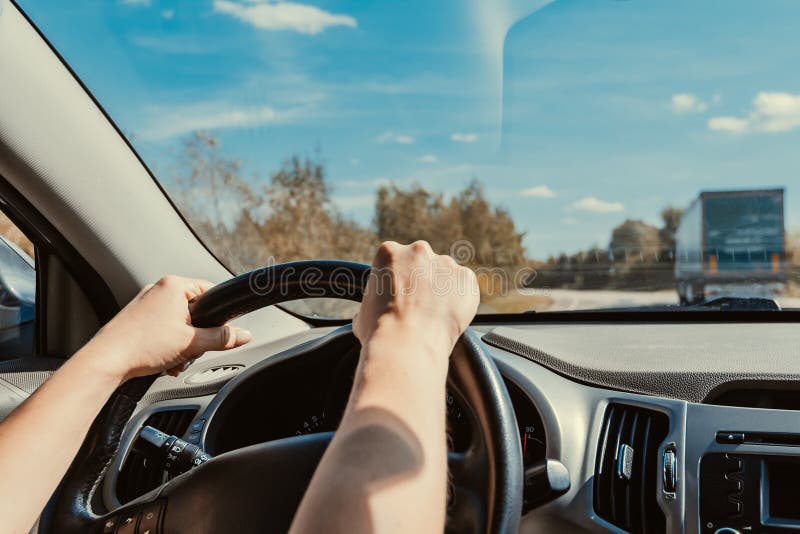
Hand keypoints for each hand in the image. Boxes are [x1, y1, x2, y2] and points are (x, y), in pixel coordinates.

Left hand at [84, 275, 251, 381]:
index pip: (211, 291)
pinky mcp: (136, 318)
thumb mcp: (192, 343)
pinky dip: (167, 344)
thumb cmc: (142, 346)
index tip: (220, 332)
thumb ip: (222, 338)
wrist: (106, 361)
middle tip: (191, 350)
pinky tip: (163, 360)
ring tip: (174, 359)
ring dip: (182, 343)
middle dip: (196, 335)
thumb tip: (244, 335)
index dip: (219, 314)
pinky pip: (162, 328)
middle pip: (195, 310)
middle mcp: (158, 289)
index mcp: (174, 285)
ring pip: (178, 322)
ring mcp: (145, 303)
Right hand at [353, 241, 478, 358]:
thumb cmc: (381, 331)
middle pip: (422, 261)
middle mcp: (418, 251)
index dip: (398, 278)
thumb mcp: (363, 312)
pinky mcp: (466, 279)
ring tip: (434, 315)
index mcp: (389, 253)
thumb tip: (372, 313)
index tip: (400, 293)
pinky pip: (465, 286)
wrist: (406, 345)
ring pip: (445, 274)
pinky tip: (449, 316)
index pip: (395, 258)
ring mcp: (444, 263)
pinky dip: (461, 299)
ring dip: (442, 289)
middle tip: (418, 305)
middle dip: (421, 279)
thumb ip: (373, 302)